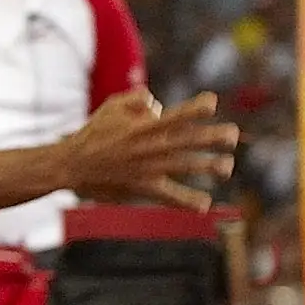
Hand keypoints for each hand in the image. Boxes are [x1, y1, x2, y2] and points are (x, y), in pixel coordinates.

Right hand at [62, 87, 240, 208]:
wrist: (71, 165)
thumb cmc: (93, 133)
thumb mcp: (112, 106)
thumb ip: (138, 99)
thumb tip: (161, 107)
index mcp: (143, 126)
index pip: (174, 115)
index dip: (195, 109)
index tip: (212, 104)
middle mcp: (149, 147)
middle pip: (187, 141)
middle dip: (213, 138)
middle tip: (232, 136)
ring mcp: (147, 169)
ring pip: (184, 167)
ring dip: (208, 168)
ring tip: (227, 167)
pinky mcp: (142, 188)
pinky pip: (168, 197)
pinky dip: (186, 201)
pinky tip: (205, 204)